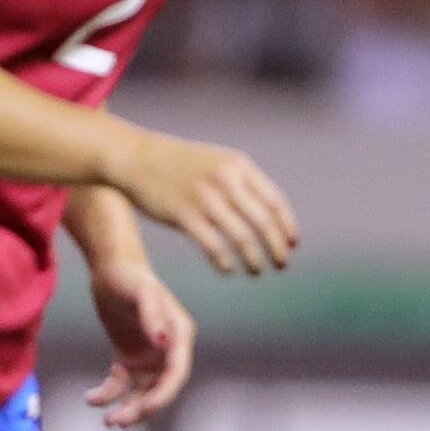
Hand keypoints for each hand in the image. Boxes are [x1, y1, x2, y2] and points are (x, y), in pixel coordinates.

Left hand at [85, 259, 196, 427]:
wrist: (110, 268)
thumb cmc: (129, 276)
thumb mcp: (141, 292)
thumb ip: (153, 314)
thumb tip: (164, 340)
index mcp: (179, 336)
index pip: (176, 373)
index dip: (164, 394)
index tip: (146, 410)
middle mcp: (167, 350)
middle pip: (160, 388)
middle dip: (142, 408)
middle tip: (120, 421)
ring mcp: (148, 356)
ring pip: (141, 392)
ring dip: (127, 408)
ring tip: (108, 422)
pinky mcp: (128, 358)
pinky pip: (120, 384)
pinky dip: (107, 394)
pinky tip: (90, 399)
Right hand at [112, 131, 297, 275]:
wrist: (137, 158)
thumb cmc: (180, 165)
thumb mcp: (218, 162)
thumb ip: (243, 183)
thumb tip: (270, 216)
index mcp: (239, 166)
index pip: (275, 202)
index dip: (287, 227)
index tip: (292, 245)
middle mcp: (225, 181)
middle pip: (263, 223)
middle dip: (276, 249)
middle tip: (281, 265)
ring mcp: (205, 199)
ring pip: (242, 238)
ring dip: (254, 260)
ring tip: (256, 272)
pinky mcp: (184, 216)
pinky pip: (214, 247)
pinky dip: (225, 263)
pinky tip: (227, 270)